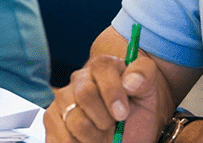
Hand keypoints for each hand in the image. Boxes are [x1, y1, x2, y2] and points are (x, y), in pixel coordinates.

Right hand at [45, 53, 168, 142]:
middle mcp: (79, 79)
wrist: (130, 129)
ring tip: (103, 136)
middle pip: (84, 94)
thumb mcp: (149, 92)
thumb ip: (144, 76)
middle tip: (114, 126)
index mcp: (102, 67)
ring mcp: (63, 99)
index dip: (112, 92)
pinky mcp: (53, 120)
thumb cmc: (138, 109)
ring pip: (74, 121)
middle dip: (104, 118)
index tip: (123, 113)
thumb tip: (131, 81)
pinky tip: (89, 142)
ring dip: (94, 137)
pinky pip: (60, 137)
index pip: (101, 68)